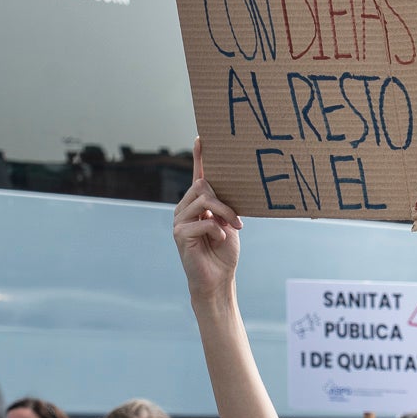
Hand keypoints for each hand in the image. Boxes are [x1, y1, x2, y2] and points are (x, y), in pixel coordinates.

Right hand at [173, 137, 243, 303]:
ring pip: (204, 200)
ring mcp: (178, 220)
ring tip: (234, 228)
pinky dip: (217, 228)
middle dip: (224, 201)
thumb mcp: (228, 223)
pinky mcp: (179, 233)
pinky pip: (203, 220)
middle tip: (238, 220)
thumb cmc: (224, 253)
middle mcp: (184, 209)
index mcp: (196, 204)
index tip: (202, 138)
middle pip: (203, 186)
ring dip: (225, 213)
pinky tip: (220, 238)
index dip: (200, 157)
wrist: (217, 279)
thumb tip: (221, 189)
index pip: (198, 177)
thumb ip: (223, 205)